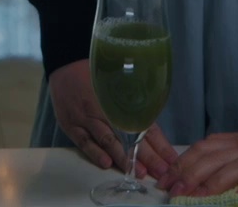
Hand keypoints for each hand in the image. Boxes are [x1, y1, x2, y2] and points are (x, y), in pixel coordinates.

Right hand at [47, 60, 177, 180]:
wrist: (66, 64)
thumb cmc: (97, 78)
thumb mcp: (119, 87)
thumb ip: (134, 109)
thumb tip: (153, 135)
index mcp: (123, 101)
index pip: (146, 125)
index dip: (160, 144)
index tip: (171, 160)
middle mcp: (107, 110)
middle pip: (130, 137)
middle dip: (148, 157)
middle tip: (160, 172)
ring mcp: (88, 118)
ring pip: (108, 140)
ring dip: (124, 158)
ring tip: (138, 173)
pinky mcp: (71, 125)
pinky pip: (84, 141)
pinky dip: (95, 153)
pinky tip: (106, 164)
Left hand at [160, 123, 237, 198]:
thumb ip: (233, 150)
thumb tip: (206, 160)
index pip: (205, 147)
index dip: (184, 162)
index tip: (167, 178)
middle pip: (215, 157)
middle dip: (191, 175)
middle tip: (174, 191)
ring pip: (236, 167)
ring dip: (214, 183)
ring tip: (197, 197)